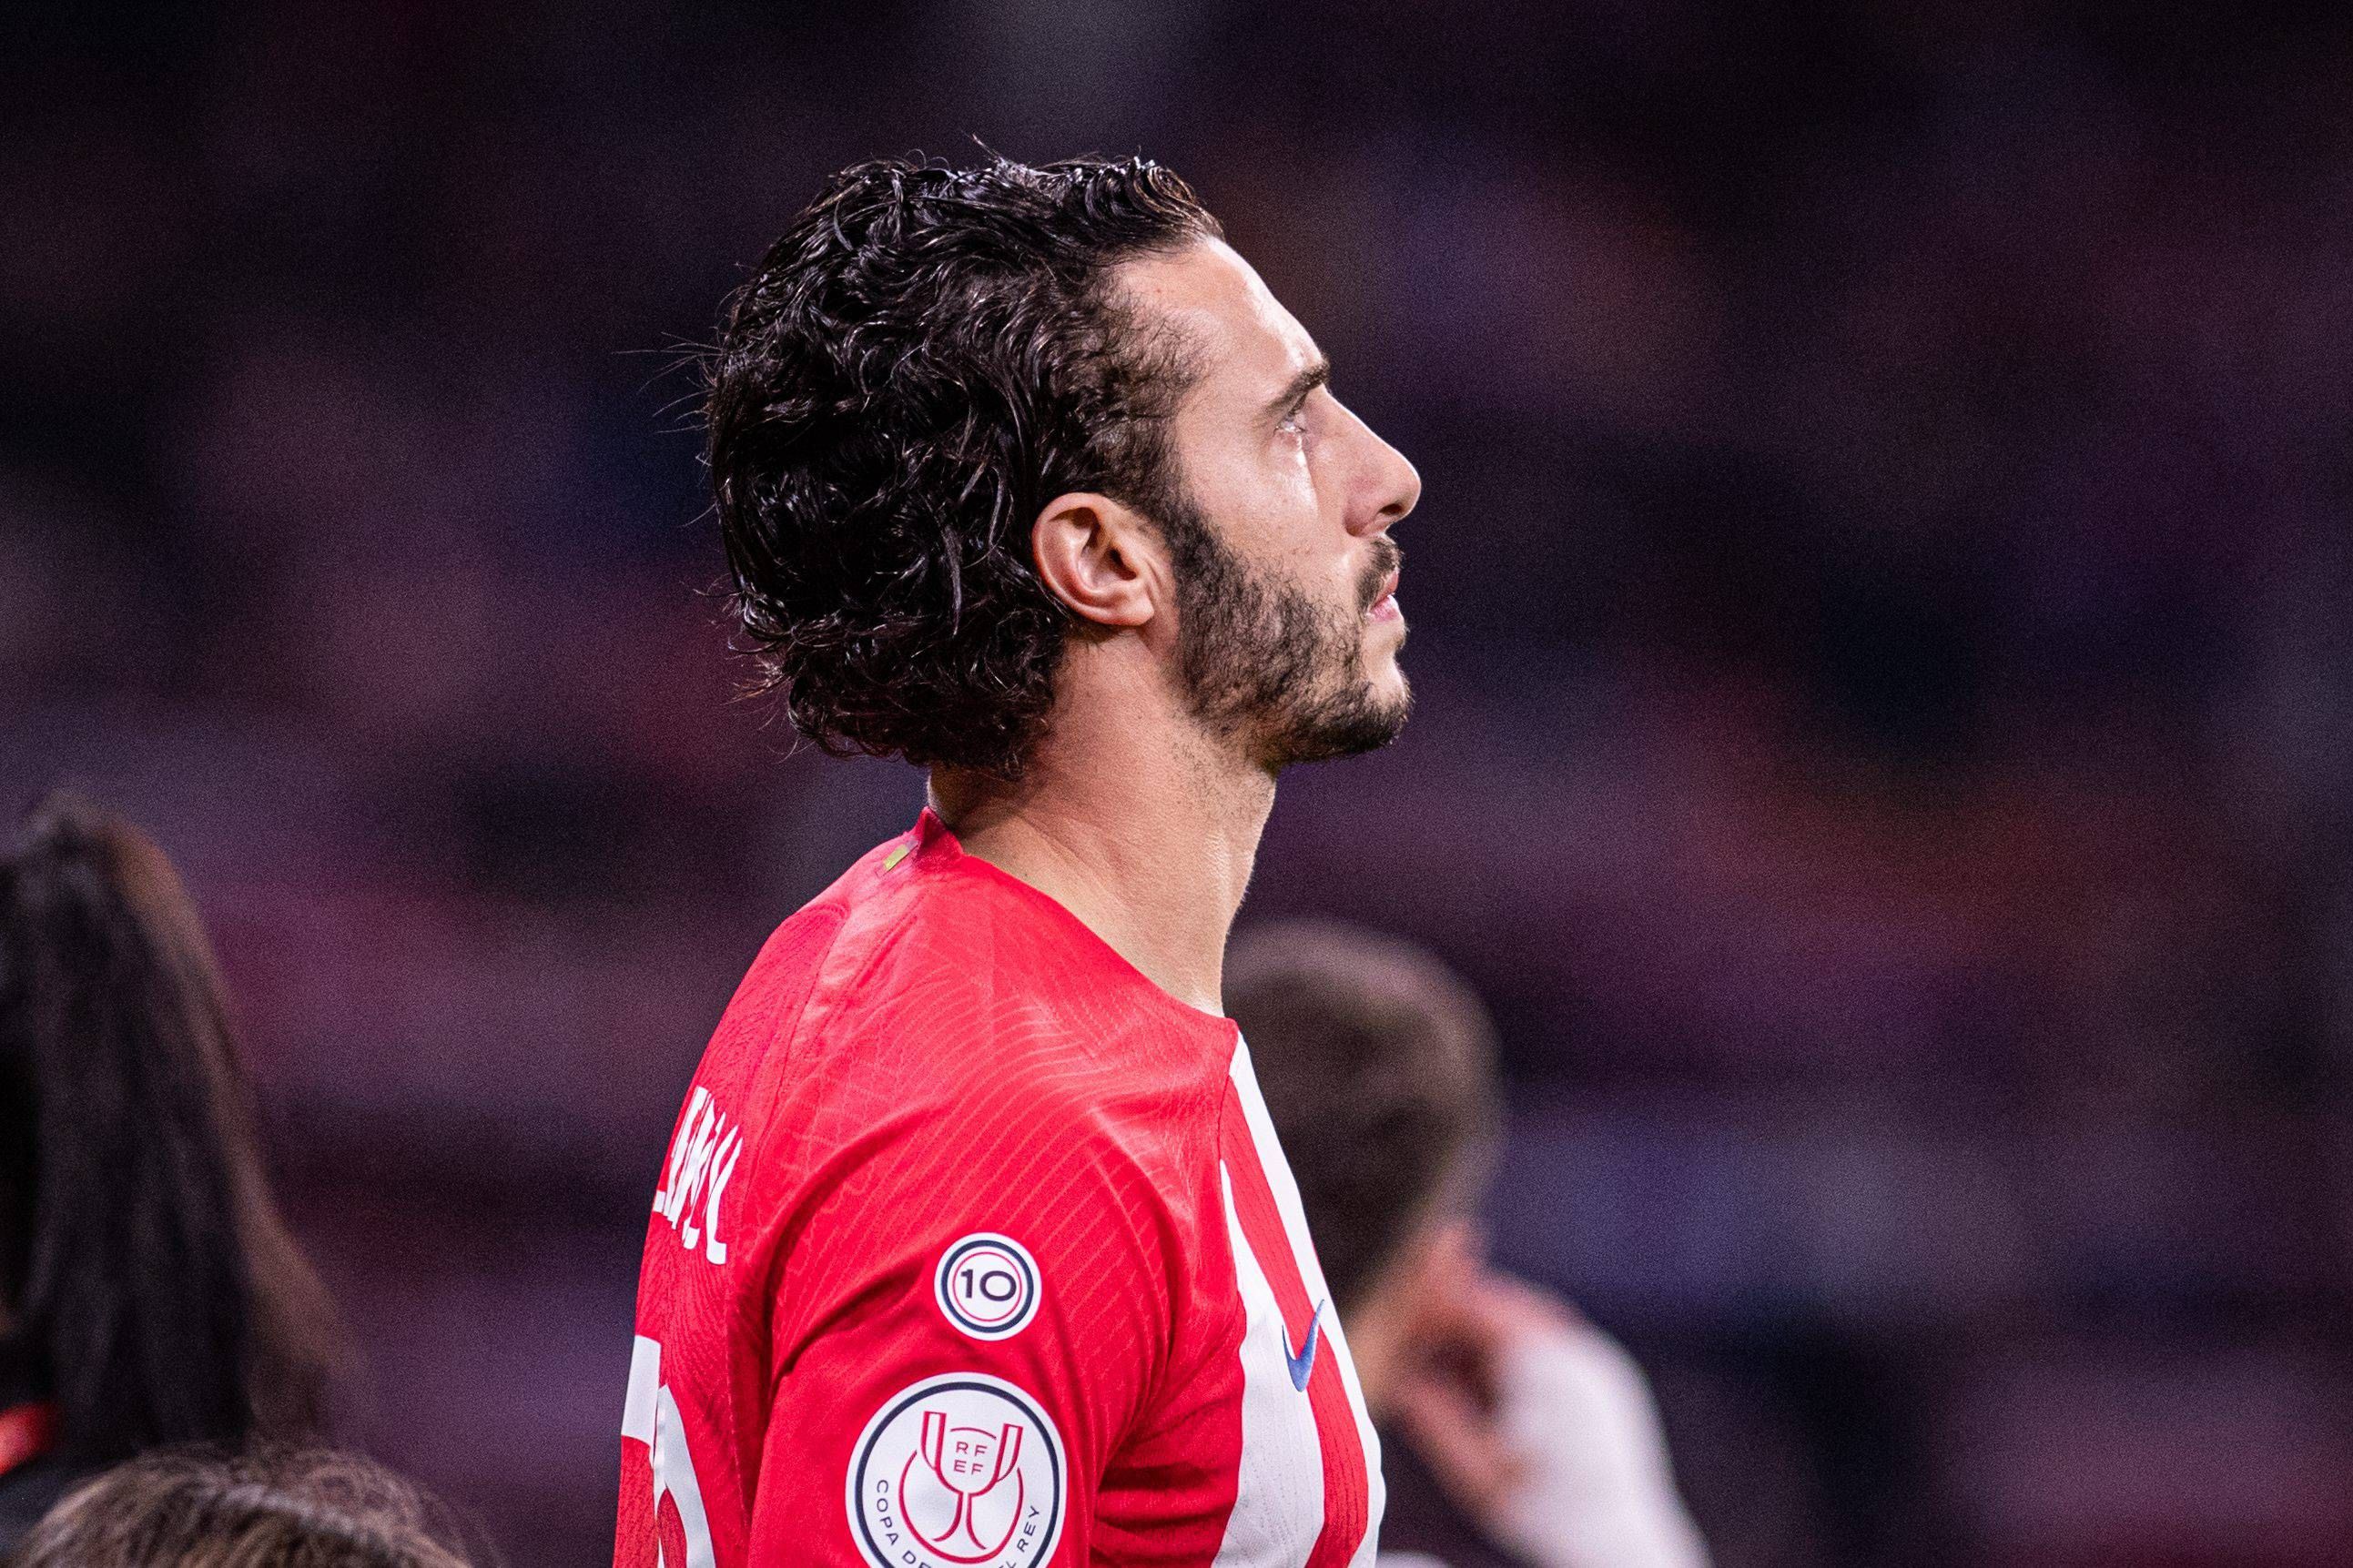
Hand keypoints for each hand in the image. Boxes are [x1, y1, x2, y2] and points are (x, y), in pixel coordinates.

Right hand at [1386, 1246, 1707, 1567]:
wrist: (1624, 1546)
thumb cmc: (1544, 1512)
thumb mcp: (1473, 1468)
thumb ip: (1431, 1414)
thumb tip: (1396, 1376)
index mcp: (1541, 1359)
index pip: (1474, 1302)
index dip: (1432, 1308)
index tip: (1400, 1325)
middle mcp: (1576, 1347)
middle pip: (1503, 1306)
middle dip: (1459, 1321)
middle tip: (1420, 1346)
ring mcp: (1599, 1361)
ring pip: (1530, 1324)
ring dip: (1488, 1339)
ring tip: (1453, 1374)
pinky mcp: (1610, 1381)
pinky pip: (1556, 1346)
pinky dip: (1519, 1357)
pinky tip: (1495, 1390)